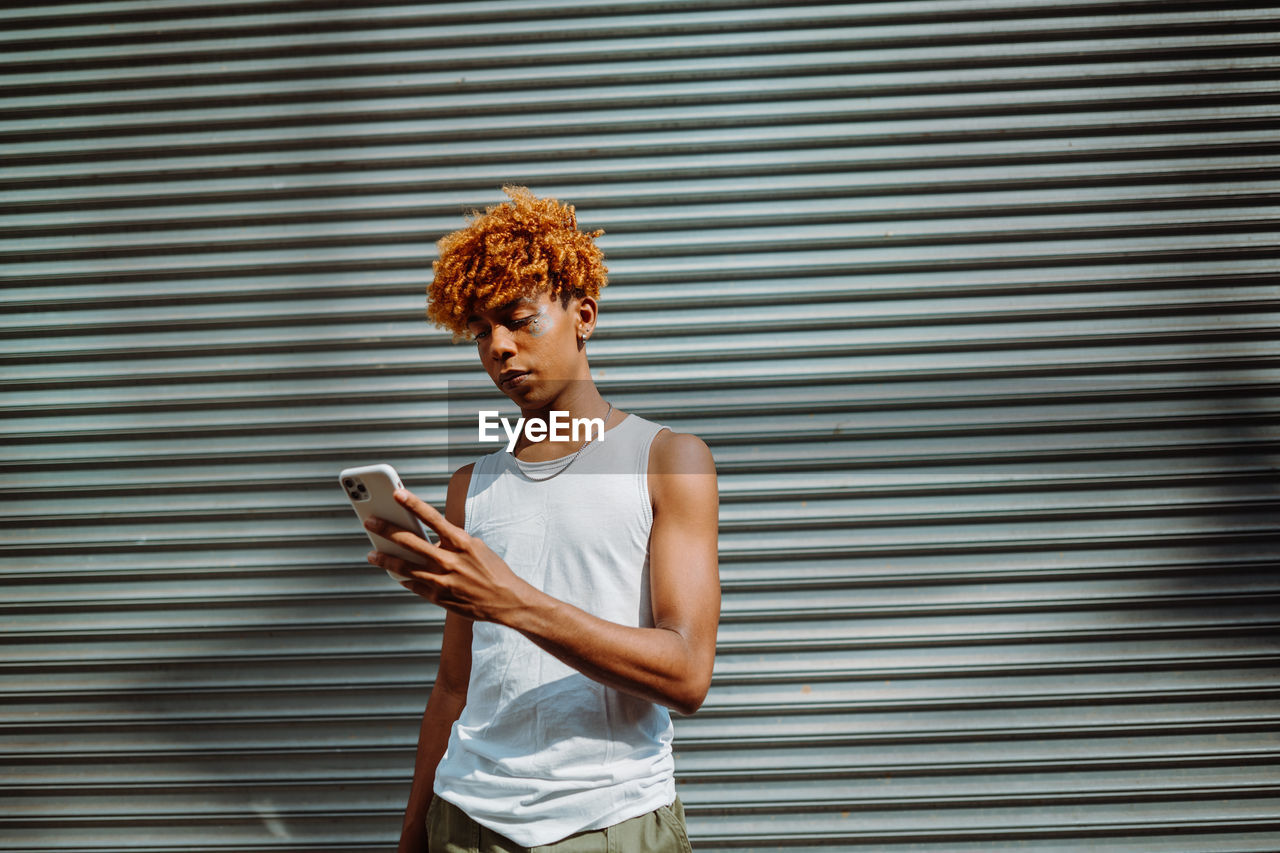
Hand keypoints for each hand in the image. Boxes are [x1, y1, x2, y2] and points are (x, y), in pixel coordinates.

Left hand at [365, 488, 533, 622]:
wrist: (506, 600)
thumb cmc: (491, 570)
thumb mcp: (475, 547)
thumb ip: (451, 541)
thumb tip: (426, 539)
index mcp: (461, 542)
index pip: (432, 517)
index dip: (413, 503)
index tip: (396, 493)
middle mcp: (450, 559)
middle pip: (411, 541)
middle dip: (387, 530)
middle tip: (370, 522)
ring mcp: (443, 580)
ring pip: (405, 567)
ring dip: (385, 559)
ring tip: (371, 553)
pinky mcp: (439, 597)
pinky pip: (414, 585)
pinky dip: (403, 579)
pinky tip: (394, 574)